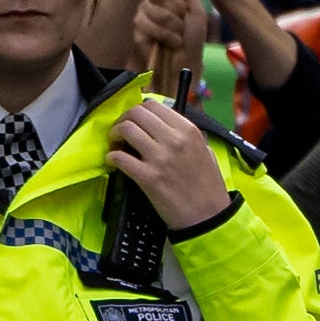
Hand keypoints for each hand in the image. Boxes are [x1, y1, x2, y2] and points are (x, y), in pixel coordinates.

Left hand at [102, 90, 239, 231]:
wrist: (208, 215)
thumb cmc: (207, 185)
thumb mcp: (204, 150)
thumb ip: (184, 136)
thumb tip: (161, 126)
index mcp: (188, 130)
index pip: (153, 105)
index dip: (137, 111)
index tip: (134, 121)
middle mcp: (174, 139)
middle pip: (136, 113)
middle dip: (123, 120)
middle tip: (120, 132)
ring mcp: (160, 158)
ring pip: (125, 130)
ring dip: (114, 135)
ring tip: (115, 145)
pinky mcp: (148, 177)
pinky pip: (119, 158)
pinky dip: (111, 158)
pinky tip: (113, 162)